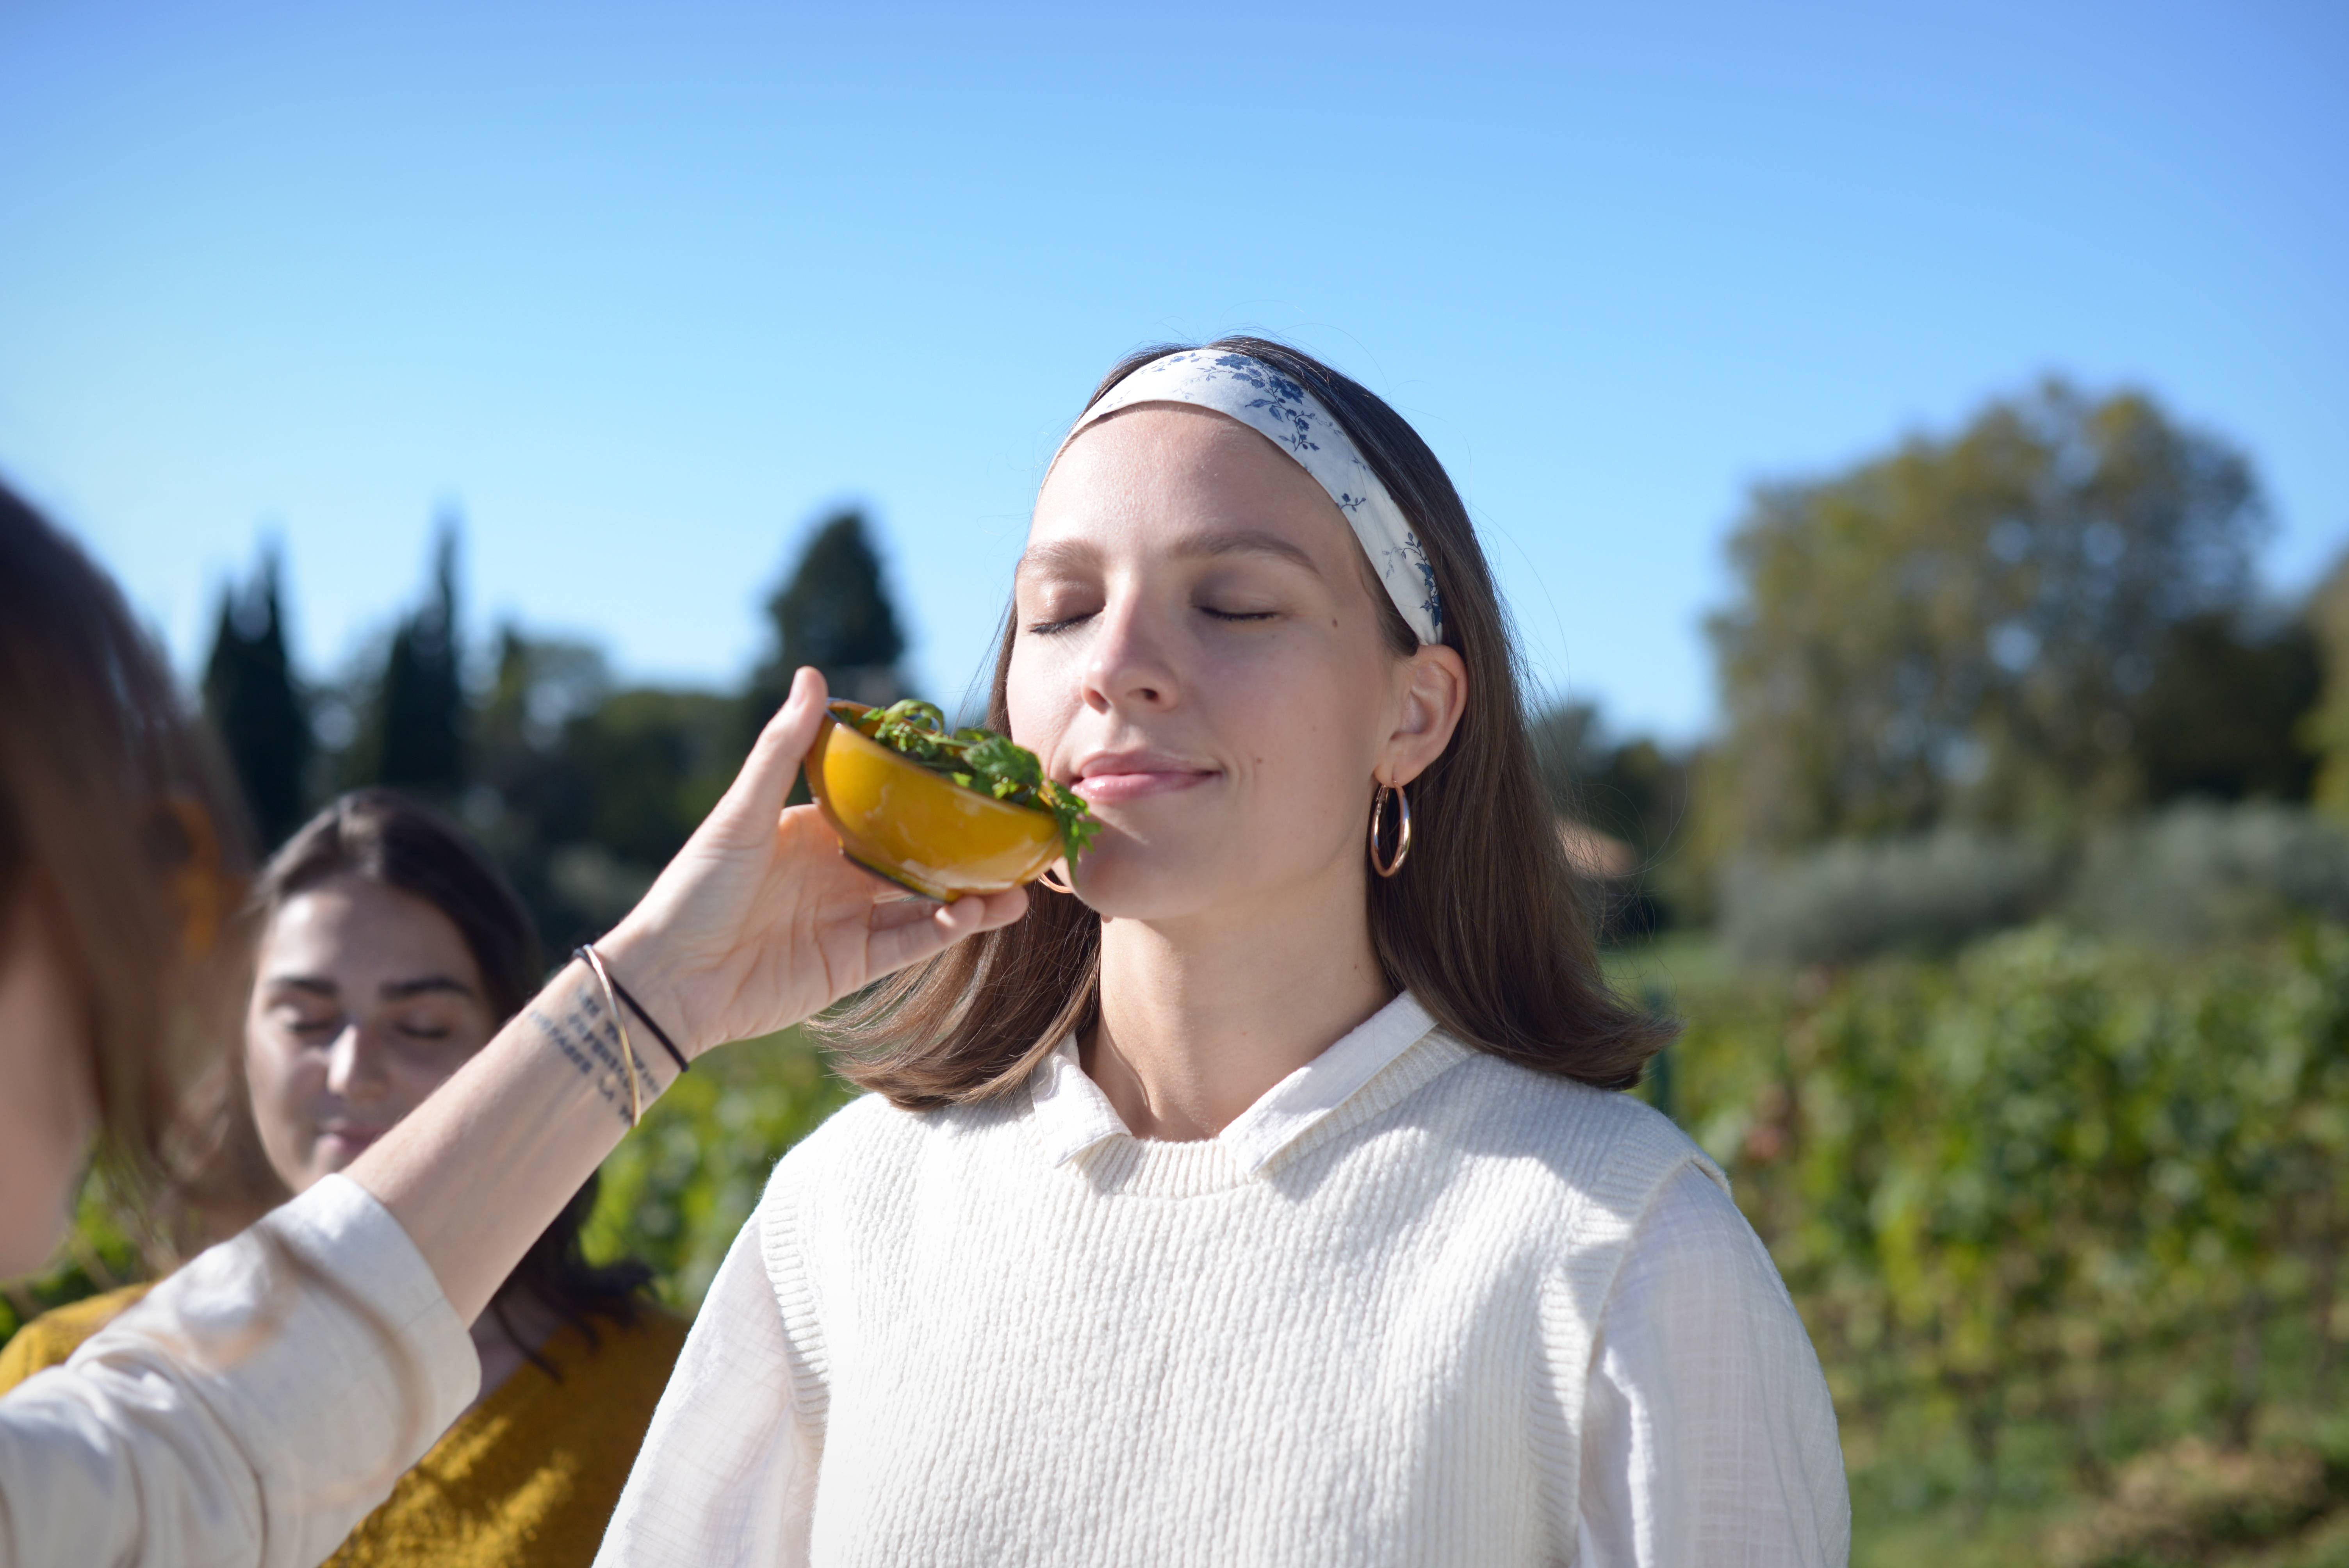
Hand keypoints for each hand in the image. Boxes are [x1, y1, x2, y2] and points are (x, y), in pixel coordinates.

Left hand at [596, 667, 1027, 1055]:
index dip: (928, 794)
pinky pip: (912, 942)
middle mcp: (838, 874)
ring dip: (973, 894)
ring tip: (1021, 883)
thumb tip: (813, 675)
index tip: (973, 776)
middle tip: (1016, 832)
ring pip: (927, 902)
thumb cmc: (696, 888)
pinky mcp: (853, 965)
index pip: (885, 805)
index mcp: (815, 831)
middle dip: (965, 847)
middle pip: (917, 856)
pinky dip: (949, 930)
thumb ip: (783, 749)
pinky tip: (981, 913)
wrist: (671, 980)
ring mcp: (849, 920)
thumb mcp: (741, 813)